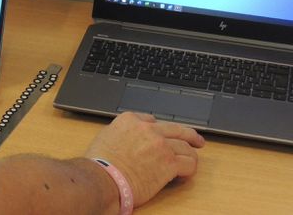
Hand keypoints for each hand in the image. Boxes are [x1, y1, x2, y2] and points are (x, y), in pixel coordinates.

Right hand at [85, 112, 204, 206]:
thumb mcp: (106, 135)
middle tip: (196, 139)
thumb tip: (126, 137)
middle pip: (176, 128)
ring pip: (186, 146)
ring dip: (190, 154)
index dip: (158, 129)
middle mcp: (148, 129)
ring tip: (191, 160)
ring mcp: (161, 145)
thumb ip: (121, 132)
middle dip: (189, 134)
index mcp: (130, 120)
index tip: (162, 135)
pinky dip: (190, 168)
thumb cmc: (99, 161)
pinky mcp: (169, 163)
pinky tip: (186, 173)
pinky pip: (189, 163)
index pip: (152, 120)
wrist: (103, 177)